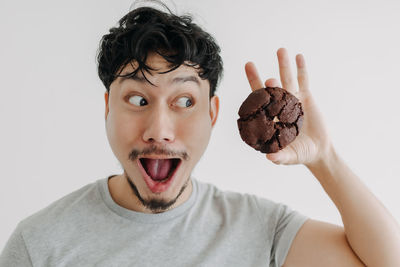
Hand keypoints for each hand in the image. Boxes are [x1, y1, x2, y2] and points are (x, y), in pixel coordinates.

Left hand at [245, 48, 331, 166]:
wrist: (318, 151)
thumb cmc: (300, 154)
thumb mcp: (290, 157)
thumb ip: (280, 157)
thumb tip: (270, 158)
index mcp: (270, 118)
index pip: (256, 105)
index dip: (247, 97)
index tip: (239, 94)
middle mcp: (278, 106)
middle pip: (266, 90)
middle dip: (257, 77)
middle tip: (248, 64)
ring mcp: (292, 99)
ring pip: (286, 80)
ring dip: (283, 66)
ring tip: (280, 51)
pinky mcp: (306, 97)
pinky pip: (304, 81)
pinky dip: (301, 70)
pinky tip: (298, 57)